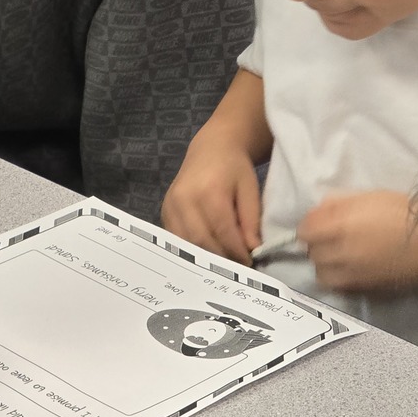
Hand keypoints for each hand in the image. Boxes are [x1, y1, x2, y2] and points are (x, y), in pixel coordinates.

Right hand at [161, 137, 260, 263]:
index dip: (237, 252)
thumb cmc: (234, 168)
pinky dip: (191, 249)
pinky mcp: (164, 211)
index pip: (223, 231)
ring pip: (187, 243)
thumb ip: (251, 220)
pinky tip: (207, 251)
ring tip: (223, 261)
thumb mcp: (250, 189)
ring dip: (206, 257)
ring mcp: (171, 205)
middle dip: (222, 258)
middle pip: (202, 240)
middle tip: (237, 267)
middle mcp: (185, 198)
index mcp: (209, 190)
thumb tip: (252, 250)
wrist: (211, 149)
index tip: (249, 264)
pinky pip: (176, 239)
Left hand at [298, 190, 417, 292]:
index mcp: (338, 225)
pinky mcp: (365, 290)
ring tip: (340, 255)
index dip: (310, 225)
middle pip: (311, 252)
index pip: (304, 230)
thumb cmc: (404, 213)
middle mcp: (339, 252)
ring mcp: (351, 274)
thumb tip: (318, 213)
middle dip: (317, 244)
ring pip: (321, 273)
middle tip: (331, 237)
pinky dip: (338, 277)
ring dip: (325, 263)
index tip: (320, 223)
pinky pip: (338, 286)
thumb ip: (337, 203)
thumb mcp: (367, 196)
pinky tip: (351, 268)